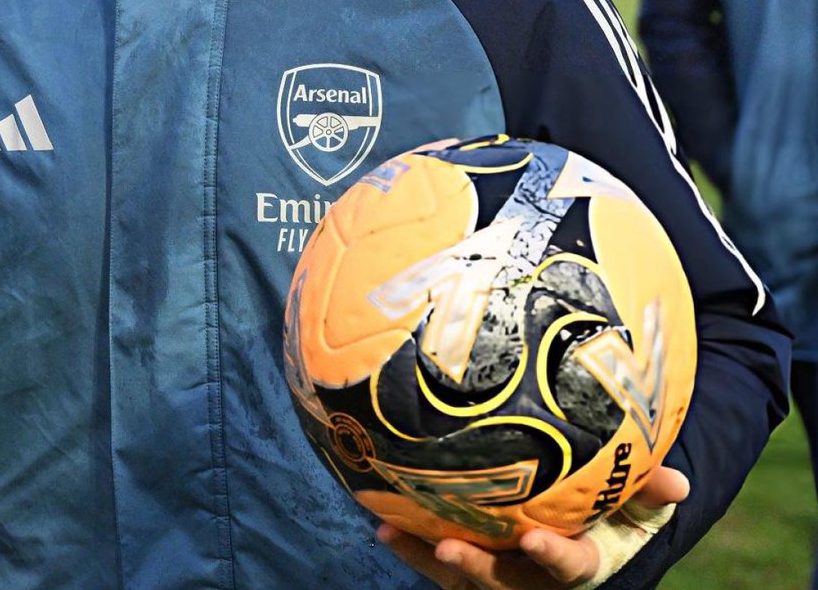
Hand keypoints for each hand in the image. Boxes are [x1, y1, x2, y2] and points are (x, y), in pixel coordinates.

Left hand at [376, 465, 689, 588]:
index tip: (535, 537)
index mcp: (584, 560)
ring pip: (466, 577)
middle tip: (452, 548)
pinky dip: (413, 543)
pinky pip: (438, 558)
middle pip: (507, 582)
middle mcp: (537, 575)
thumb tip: (678, 481)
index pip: (573, 567)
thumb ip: (649, 489)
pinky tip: (382, 521)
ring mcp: (502, 571)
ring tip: (393, 536)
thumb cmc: (613, 500)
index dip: (555, 557)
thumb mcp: (636, 497)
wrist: (585, 517)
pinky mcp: (474, 558)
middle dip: (479, 569)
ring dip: (429, 559)